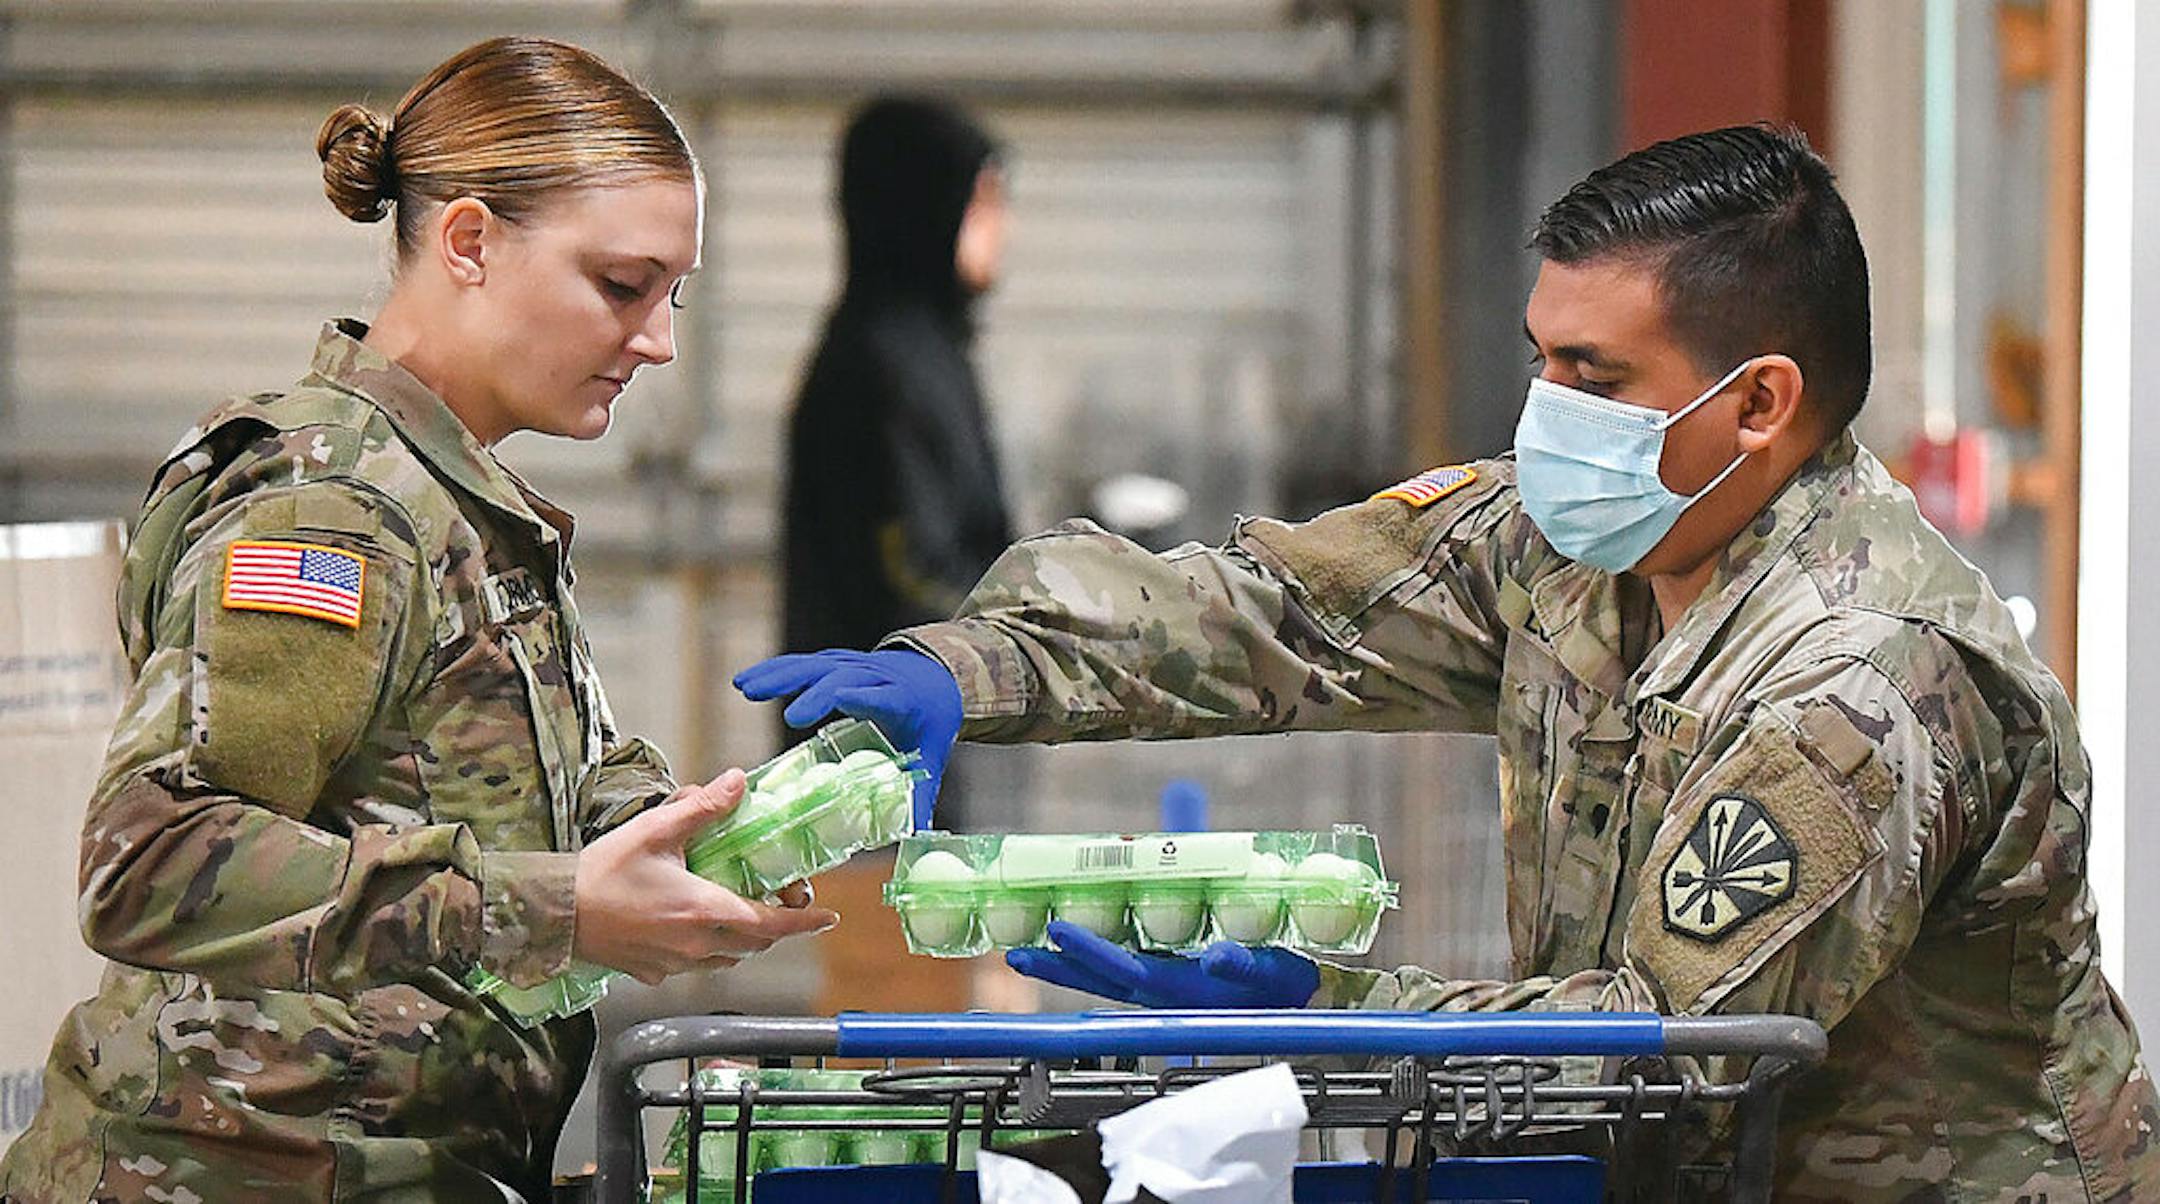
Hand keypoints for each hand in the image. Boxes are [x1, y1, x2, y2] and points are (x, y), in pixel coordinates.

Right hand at [573, 768, 839, 985]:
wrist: (552, 915)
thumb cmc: (601, 873)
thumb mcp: (656, 830)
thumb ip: (702, 808)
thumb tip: (738, 783)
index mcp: (704, 910)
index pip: (772, 924)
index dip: (805, 921)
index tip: (827, 917)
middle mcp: (696, 945)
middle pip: (755, 944)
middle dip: (775, 926)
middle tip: (782, 901)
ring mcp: (674, 964)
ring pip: (727, 959)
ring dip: (743, 939)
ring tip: (740, 911)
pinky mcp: (652, 973)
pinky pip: (694, 966)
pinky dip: (707, 949)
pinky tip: (691, 926)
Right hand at [733, 649, 962, 825]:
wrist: (935, 678)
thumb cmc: (928, 720)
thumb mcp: (931, 754)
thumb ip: (921, 794)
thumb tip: (916, 834)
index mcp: (901, 700)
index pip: (882, 697)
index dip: (862, 697)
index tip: (840, 699)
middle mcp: (875, 677)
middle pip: (842, 678)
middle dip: (816, 694)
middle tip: (789, 718)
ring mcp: (852, 666)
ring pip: (815, 665)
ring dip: (779, 676)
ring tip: (746, 690)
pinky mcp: (834, 663)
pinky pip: (802, 664)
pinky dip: (772, 671)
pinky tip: (744, 681)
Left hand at [1005, 920, 1319, 1008]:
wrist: (1298, 1002)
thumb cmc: (1285, 986)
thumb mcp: (1271, 972)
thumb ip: (1243, 965)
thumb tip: (1216, 958)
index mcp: (1181, 988)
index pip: (1124, 969)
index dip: (1090, 952)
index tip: (1056, 931)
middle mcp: (1163, 992)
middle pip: (1099, 980)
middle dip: (1058, 968)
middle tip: (1015, 954)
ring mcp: (1161, 989)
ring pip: (1105, 978)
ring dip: (1068, 967)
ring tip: (1030, 952)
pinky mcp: (1168, 981)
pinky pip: (1122, 968)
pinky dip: (1094, 958)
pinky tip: (1072, 944)